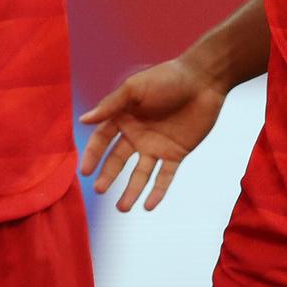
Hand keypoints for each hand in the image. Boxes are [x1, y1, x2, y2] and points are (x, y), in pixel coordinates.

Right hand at [78, 57, 226, 210]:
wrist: (203, 80)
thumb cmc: (166, 78)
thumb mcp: (134, 88)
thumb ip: (110, 105)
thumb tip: (83, 120)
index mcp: (123, 117)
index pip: (102, 140)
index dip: (92, 155)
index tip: (84, 171)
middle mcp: (137, 134)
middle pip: (118, 160)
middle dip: (108, 176)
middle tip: (100, 190)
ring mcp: (156, 146)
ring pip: (140, 173)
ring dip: (131, 191)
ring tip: (122, 208)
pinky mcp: (176, 153)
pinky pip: (164, 176)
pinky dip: (157, 191)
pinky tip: (149, 206)